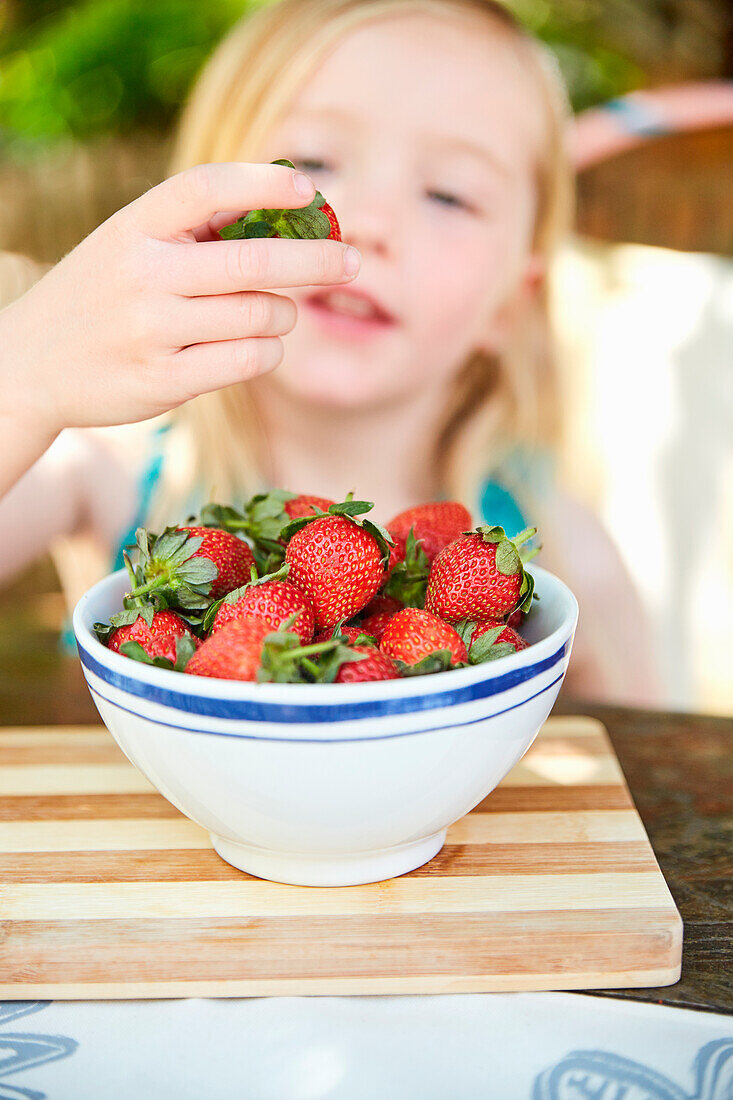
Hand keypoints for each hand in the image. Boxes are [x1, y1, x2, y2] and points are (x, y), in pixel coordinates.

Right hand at [2, 161, 359, 436]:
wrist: (32, 364)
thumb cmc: (103, 295)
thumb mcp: (129, 243)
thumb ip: (193, 228)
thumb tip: (288, 208)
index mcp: (134, 225)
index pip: (207, 188)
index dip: (265, 183)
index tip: (310, 189)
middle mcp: (142, 274)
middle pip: (255, 261)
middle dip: (317, 261)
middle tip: (352, 261)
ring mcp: (152, 331)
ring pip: (261, 316)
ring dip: (283, 315)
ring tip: (272, 314)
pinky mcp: (164, 382)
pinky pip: (249, 361)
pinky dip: (268, 352)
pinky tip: (257, 347)